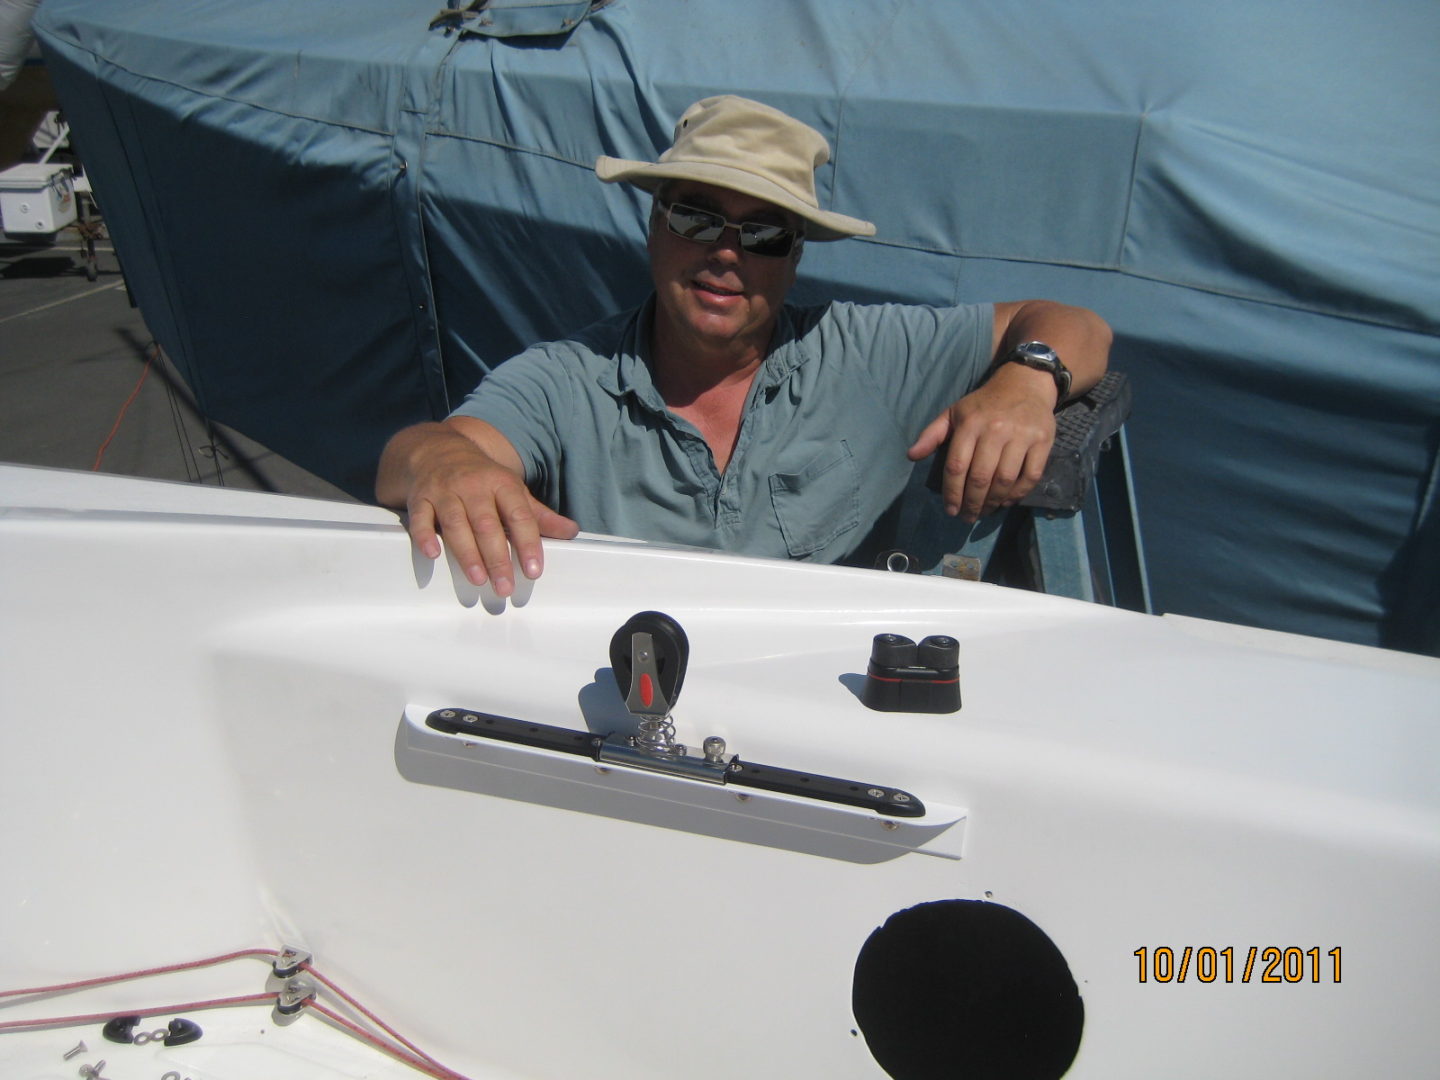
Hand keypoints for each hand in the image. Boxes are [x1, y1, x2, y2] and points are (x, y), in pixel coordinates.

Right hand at [379, 423, 578, 595]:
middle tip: (505, 588)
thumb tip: (572, 532)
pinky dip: (424, 535)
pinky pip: (420, 517)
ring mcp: (445, 490)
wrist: (436, 449)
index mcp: (502, 483)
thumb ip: (539, 515)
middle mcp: (473, 486)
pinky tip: (432, 554)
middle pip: (487, 524)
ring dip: (466, 553)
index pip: (519, 515)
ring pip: (455, 523)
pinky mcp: (420, 497)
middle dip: (497, 558)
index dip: (528, 543)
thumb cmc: (481, 477)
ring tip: (477, 580)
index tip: (534, 570)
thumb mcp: (512, 490)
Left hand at [908, 368, 1056, 521]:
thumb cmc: (984, 404)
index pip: (957, 466)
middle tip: (968, 517)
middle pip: (981, 478)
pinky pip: (1030, 476)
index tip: (950, 510)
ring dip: (993, 503)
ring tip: (985, 512)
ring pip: (1005, 480)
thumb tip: (911, 456)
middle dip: (972, 503)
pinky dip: (1017, 494)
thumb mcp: (953, 413)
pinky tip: (1006, 502)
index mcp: (970, 424)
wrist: (1024, 384)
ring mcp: (1022, 436)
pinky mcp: (1043, 441)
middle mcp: (995, 430)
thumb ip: (932, 435)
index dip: (952, 493)